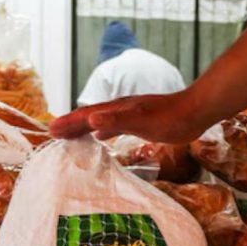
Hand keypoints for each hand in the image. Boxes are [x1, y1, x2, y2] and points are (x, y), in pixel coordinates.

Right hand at [50, 90, 212, 143]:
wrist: (195, 111)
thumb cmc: (170, 118)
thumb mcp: (141, 121)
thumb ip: (116, 121)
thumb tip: (90, 118)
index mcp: (116, 109)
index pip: (86, 116)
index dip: (68, 123)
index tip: (51, 130)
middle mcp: (120, 110)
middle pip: (89, 116)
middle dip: (71, 124)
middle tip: (53, 133)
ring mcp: (130, 115)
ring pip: (100, 120)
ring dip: (84, 127)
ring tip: (71, 135)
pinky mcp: (140, 121)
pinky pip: (113, 126)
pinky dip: (102, 131)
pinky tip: (102, 136)